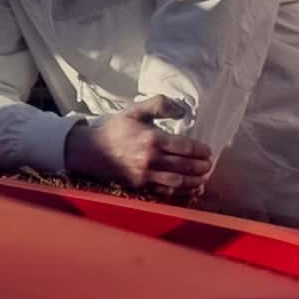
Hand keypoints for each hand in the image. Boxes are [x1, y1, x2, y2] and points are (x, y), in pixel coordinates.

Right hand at [67, 104, 213, 199]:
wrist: (89, 151)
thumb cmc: (115, 130)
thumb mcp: (135, 111)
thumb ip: (159, 105)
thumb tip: (182, 110)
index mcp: (151, 139)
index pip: (185, 147)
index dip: (201, 150)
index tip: (208, 150)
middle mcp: (150, 159)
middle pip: (185, 166)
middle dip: (201, 167)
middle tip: (208, 164)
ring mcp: (145, 175)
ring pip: (178, 182)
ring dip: (194, 182)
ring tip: (203, 178)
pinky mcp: (140, 186)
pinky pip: (165, 193)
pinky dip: (181, 194)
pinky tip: (190, 191)